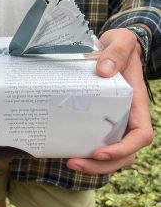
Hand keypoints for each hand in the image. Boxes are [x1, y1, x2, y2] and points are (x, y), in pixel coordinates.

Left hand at [67, 28, 153, 173]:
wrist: (111, 48)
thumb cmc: (119, 46)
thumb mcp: (122, 41)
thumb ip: (117, 52)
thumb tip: (104, 71)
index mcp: (136, 104)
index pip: (140, 136)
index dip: (123, 149)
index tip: (100, 153)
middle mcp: (127, 118)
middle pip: (123, 154)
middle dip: (100, 165)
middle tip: (73, 163)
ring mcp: (113, 121)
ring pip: (110, 154)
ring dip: (91, 164)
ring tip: (68, 162)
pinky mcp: (99, 120)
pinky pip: (96, 141)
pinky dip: (85, 151)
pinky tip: (66, 149)